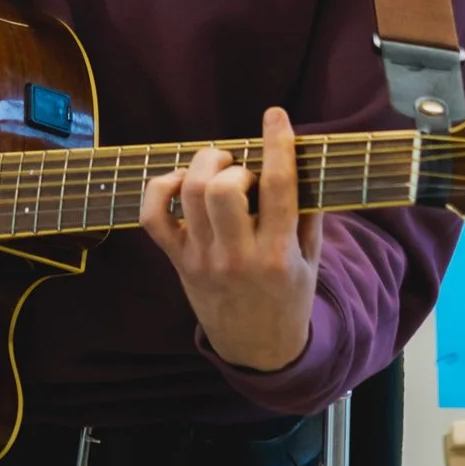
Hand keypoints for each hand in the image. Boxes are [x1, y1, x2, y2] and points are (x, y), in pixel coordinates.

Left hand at [140, 106, 322, 370]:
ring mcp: (203, 259)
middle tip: (241, 168)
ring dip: (203, 166)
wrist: (257, 350)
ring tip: (218, 167)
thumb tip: (300, 158)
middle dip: (232, 165)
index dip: (277, 144)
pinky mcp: (179, 261)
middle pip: (222, 190)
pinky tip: (182, 182)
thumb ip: (308, 211)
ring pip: (189, 195)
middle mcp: (238, 256)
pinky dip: (160, 188)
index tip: (276, 116)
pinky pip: (153, 217)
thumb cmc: (288, 296)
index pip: (278, 188)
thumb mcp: (312, 259)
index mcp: (278, 254)